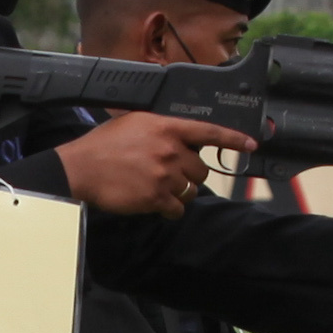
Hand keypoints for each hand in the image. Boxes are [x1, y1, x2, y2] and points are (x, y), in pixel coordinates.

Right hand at [55, 113, 245, 216]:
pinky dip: (169, 209)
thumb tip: (179, 136)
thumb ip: (161, 128)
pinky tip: (155, 204)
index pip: (209, 132)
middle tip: (168, 174)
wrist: (80, 169)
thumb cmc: (102, 145)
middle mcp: (170, 150)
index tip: (251, 144)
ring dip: (179, 193)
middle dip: (188, 175)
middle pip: (201, 170)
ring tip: (158, 189)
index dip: (234, 139)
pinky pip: (177, 209)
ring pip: (191, 191)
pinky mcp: (156, 197)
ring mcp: (165, 175)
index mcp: (167, 127)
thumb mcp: (134, 122)